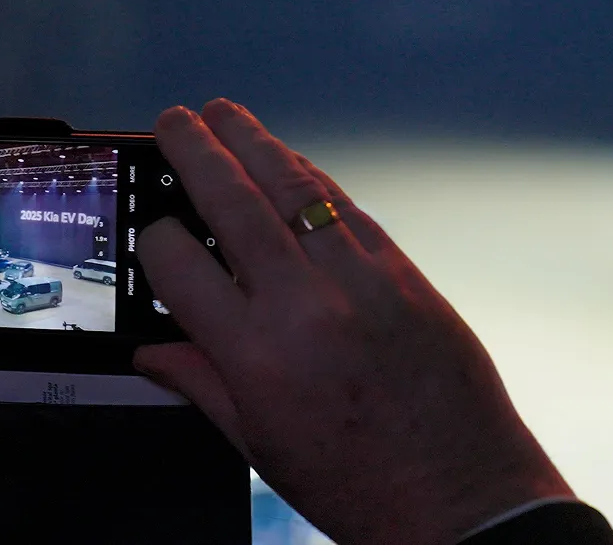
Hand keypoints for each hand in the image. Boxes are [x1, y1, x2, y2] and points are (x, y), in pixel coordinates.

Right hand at [133, 100, 572, 544]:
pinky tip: (288, 162)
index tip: (152, 235)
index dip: (154, 241)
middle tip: (174, 120)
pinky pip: (345, 209)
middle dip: (196, 152)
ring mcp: (360, 281)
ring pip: (295, 190)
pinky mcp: (403, 273)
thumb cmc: (358, 481)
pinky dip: (310, 178)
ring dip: (254, 143)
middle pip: (234, 204)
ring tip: (224, 115)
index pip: (179, 266)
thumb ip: (200, 382)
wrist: (460, 497)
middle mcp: (305, 305)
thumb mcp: (258, 443)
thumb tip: (153, 353)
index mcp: (256, 355)